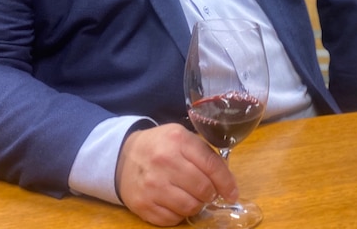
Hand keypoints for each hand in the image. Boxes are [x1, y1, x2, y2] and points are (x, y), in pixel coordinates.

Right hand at [116, 123, 238, 225]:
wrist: (123, 157)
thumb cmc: (160, 146)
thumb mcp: (182, 138)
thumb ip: (204, 154)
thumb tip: (226, 180)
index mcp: (178, 140)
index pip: (211, 165)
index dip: (226, 182)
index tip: (232, 193)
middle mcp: (164, 161)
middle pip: (203, 189)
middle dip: (210, 194)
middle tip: (208, 192)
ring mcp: (152, 185)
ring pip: (190, 207)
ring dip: (196, 205)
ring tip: (192, 196)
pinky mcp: (143, 204)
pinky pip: (173, 219)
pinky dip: (179, 214)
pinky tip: (175, 202)